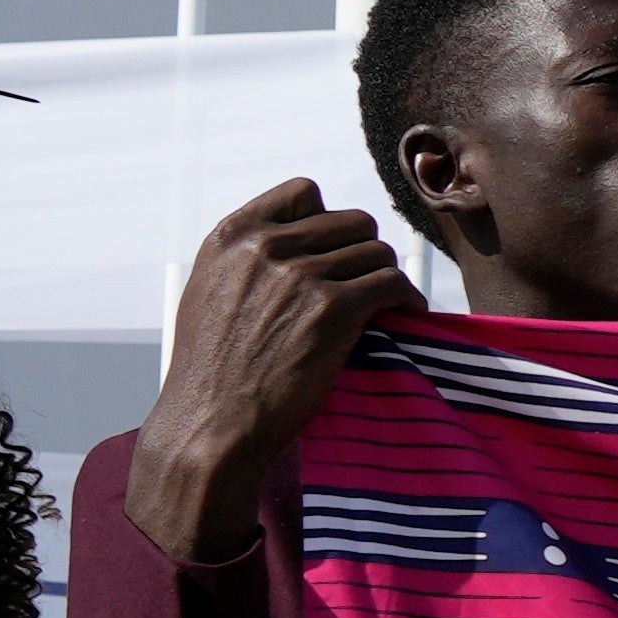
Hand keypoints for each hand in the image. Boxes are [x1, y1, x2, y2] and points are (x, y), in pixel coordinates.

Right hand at [128, 187, 416, 564]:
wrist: (210, 425)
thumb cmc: (212, 372)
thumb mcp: (210, 294)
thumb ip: (250, 260)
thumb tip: (302, 241)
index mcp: (231, 237)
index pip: (303, 191)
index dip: (328, 220)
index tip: (335, 251)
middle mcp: (264, 247)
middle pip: (352, 222)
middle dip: (364, 253)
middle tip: (366, 286)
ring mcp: (299, 275)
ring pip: (377, 253)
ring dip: (386, 279)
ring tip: (384, 306)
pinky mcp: (332, 309)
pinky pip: (393, 284)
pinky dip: (407, 299)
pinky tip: (405, 316)